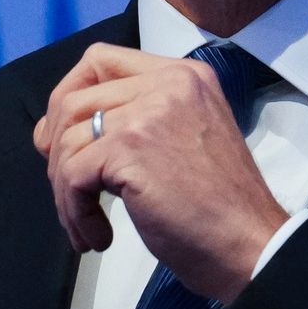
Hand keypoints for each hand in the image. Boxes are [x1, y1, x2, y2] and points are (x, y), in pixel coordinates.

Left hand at [31, 44, 288, 299]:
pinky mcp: (130, 148)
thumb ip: (136, 119)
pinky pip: (71, 176)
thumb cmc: (220, 209)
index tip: (63, 139)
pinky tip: (99, 237)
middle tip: (69, 190)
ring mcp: (148, 113)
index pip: (100, 61)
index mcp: (184, 76)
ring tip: (87, 225)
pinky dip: (75, 213)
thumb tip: (55, 131)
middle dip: (56, 150)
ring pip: (67, 140)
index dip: (69, 96)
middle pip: (74, 99)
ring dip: (65, 192)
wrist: (252, 247)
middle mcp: (168, 83)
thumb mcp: (185, 139)